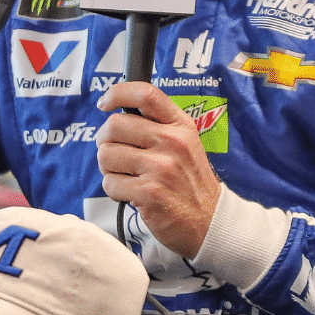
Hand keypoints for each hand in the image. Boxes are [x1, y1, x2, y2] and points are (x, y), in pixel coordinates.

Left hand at [95, 81, 220, 257]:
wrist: (209, 221)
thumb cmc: (190, 181)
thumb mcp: (185, 142)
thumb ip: (158, 124)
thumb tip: (116, 112)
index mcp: (180, 125)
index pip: (145, 94)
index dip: (117, 93)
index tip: (105, 103)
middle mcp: (171, 142)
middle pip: (114, 125)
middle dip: (105, 141)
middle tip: (115, 153)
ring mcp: (160, 167)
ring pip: (106, 155)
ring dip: (108, 168)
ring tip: (126, 176)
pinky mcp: (149, 193)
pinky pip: (109, 184)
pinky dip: (114, 190)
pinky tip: (131, 193)